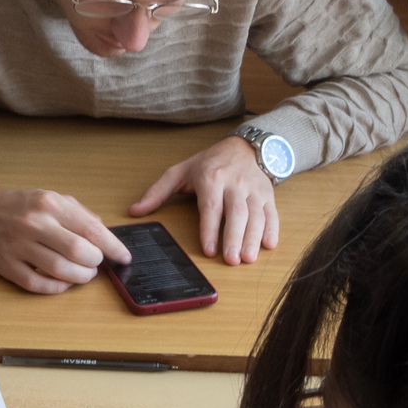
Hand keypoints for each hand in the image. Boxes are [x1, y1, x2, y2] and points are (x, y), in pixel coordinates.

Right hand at [0, 186, 131, 293]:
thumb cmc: (17, 206)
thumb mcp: (48, 197)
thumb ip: (78, 213)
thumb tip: (105, 234)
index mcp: (49, 203)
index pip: (91, 228)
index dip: (113, 247)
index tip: (124, 257)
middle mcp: (34, 223)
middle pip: (79, 251)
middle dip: (95, 262)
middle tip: (96, 263)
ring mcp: (18, 246)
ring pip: (61, 270)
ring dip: (80, 277)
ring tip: (83, 274)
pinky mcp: (6, 266)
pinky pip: (38, 284)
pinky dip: (57, 287)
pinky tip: (63, 282)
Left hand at [128, 136, 278, 265]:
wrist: (245, 147)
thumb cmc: (210, 163)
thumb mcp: (180, 172)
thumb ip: (157, 192)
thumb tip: (135, 211)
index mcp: (211, 178)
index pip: (211, 207)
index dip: (210, 229)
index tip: (209, 250)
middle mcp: (234, 184)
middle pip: (236, 213)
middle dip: (234, 238)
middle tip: (232, 260)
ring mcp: (254, 190)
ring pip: (255, 216)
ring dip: (253, 238)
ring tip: (248, 259)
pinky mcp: (268, 195)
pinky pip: (272, 213)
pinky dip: (272, 230)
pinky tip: (269, 245)